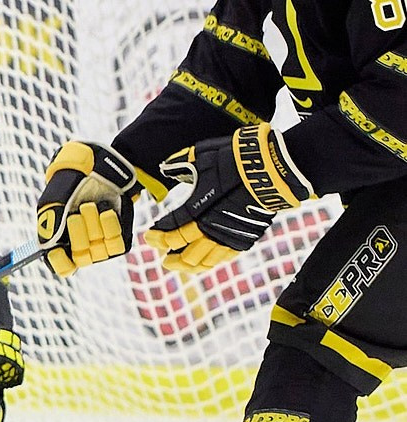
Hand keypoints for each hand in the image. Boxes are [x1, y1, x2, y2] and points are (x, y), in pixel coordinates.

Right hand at [34, 140, 140, 277]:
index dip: (59, 262)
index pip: (61, 266)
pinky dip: (109, 227)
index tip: (57, 249)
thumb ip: (49, 228)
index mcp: (60, 241)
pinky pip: (115, 244)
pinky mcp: (118, 237)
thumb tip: (50, 249)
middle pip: (79, 258)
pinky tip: (105, 211)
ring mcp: (100, 243)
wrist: (97, 169)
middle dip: (77, 235)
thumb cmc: (70, 185)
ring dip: (93, 227)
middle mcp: (80, 246)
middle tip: (75, 215)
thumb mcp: (53, 203)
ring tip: (91, 206)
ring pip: (98, 252)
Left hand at [146, 126, 310, 272]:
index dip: (158, 235)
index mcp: (196, 210)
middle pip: (184, 251)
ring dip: (187, 264)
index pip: (171, 230)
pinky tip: (203, 262)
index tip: (150, 236)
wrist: (270, 169)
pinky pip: (224, 258)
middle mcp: (210, 228)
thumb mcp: (201, 157)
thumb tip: (166, 167)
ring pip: (204, 261)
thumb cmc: (234, 161)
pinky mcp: (246, 238)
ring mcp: (229, 236)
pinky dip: (210, 262)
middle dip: (170, 255)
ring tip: (177, 264)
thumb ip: (180, 164)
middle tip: (162, 256)